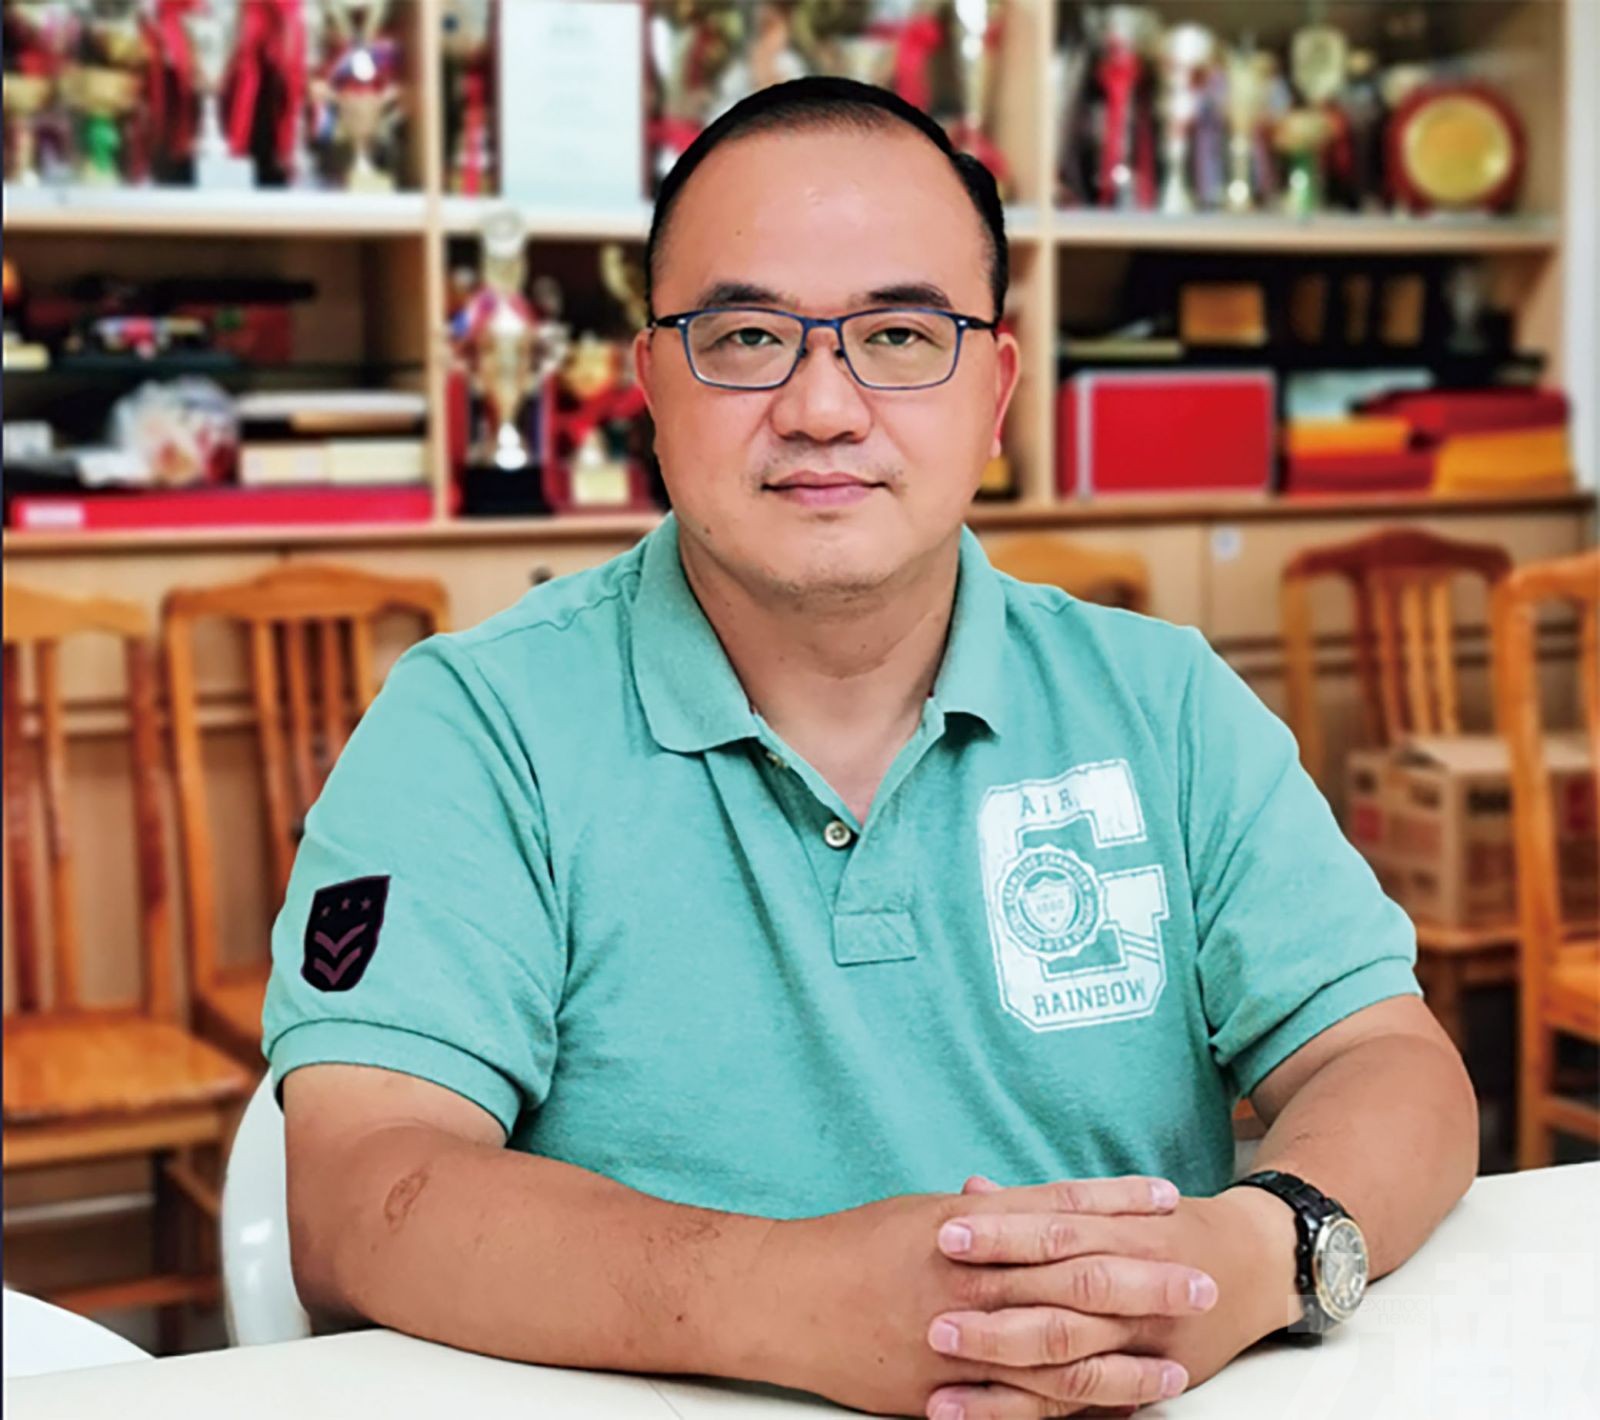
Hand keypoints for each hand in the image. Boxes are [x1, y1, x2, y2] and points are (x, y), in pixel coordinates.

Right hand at [751, 1176, 1214, 1418]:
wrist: (787, 1298)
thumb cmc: (852, 1246)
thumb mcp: (919, 1212)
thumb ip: (977, 1214)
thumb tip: (1014, 1201)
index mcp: (969, 1228)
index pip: (1060, 1210)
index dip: (1117, 1204)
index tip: (1167, 1200)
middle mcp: (974, 1280)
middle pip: (1076, 1277)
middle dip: (1143, 1281)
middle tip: (1200, 1282)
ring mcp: (963, 1339)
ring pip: (1060, 1350)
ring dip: (1123, 1358)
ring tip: (1174, 1363)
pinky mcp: (946, 1390)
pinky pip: (1020, 1404)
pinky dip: (1068, 1408)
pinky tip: (1108, 1413)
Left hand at [921, 1178, 1298, 1419]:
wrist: (1259, 1263)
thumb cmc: (1173, 1227)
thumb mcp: (1115, 1204)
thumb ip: (1042, 1203)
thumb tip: (972, 1190)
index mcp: (1120, 1231)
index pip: (1054, 1230)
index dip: (1003, 1233)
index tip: (946, 1232)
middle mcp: (1134, 1286)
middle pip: (1059, 1297)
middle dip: (997, 1310)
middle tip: (934, 1317)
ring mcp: (1144, 1339)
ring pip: (1070, 1360)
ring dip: (1004, 1371)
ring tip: (942, 1378)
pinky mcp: (1149, 1378)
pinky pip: (1085, 1401)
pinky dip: (1031, 1410)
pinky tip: (979, 1414)